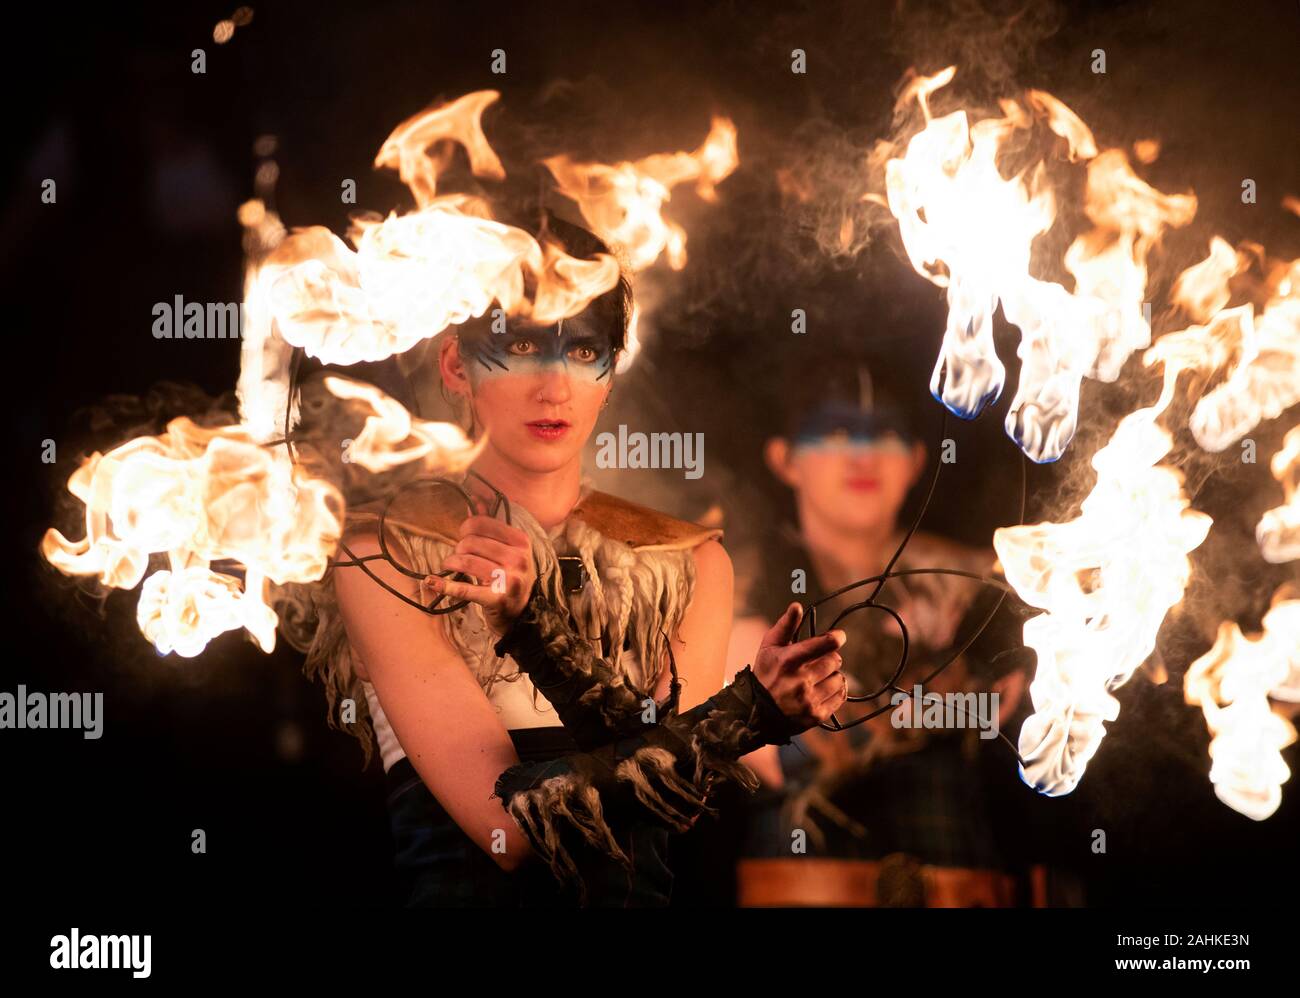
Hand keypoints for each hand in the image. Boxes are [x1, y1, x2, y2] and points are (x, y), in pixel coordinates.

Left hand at [424, 513, 535, 636]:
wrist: (521, 613)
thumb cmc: (511, 576)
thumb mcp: (509, 549)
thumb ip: (492, 525)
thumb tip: (475, 499)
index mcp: (521, 541)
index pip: (482, 523)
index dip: (466, 528)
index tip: (465, 537)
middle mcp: (518, 559)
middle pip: (471, 542)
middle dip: (459, 548)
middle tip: (460, 557)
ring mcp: (508, 579)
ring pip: (465, 561)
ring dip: (451, 563)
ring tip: (451, 566)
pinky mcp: (496, 599)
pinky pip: (463, 589)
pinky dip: (443, 585)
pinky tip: (431, 582)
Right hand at [752, 602, 847, 729]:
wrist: (757, 713)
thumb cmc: (765, 674)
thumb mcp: (769, 647)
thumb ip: (785, 626)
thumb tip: (797, 606)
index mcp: (789, 660)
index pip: (823, 645)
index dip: (835, 638)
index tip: (839, 636)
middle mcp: (800, 681)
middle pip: (834, 661)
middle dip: (829, 658)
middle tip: (818, 662)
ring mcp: (809, 700)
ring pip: (839, 679)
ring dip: (832, 676)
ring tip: (818, 678)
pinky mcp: (816, 715)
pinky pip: (840, 697)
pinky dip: (835, 691)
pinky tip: (823, 690)